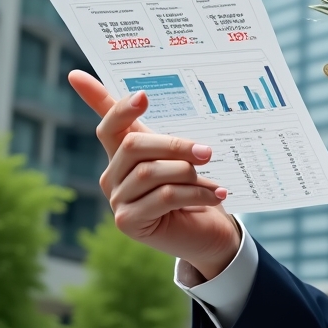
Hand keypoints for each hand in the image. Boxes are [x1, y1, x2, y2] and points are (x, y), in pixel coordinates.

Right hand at [69, 70, 240, 279]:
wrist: (208, 232)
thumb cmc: (194, 189)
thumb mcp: (182, 157)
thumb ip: (169, 133)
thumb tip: (155, 96)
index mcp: (122, 154)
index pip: (111, 125)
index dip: (120, 108)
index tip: (143, 95)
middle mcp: (112, 175)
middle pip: (134, 145)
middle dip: (174, 145)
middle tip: (207, 152)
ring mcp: (116, 199)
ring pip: (150, 172)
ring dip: (188, 174)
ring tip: (213, 182)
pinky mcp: (128, 221)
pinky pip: (164, 196)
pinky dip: (195, 193)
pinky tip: (216, 195)